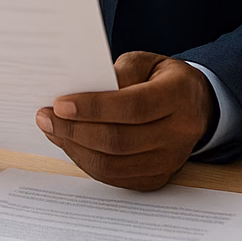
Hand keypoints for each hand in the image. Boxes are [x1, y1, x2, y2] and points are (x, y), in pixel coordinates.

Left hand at [37, 51, 214, 190]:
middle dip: (75, 131)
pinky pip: (115, 178)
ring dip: (75, 149)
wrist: (195, 106)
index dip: (94, 108)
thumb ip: (118, 73)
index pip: (133, 107)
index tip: (60, 104)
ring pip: (114, 165)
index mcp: (179, 96)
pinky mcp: (157, 178)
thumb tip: (80, 94)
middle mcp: (179, 133)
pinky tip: (71, 144)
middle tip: (45, 118)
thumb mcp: (145, 62)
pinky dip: (87, 162)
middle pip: (120, 141)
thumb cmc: (162, 79)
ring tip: (52, 131)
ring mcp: (170, 161)